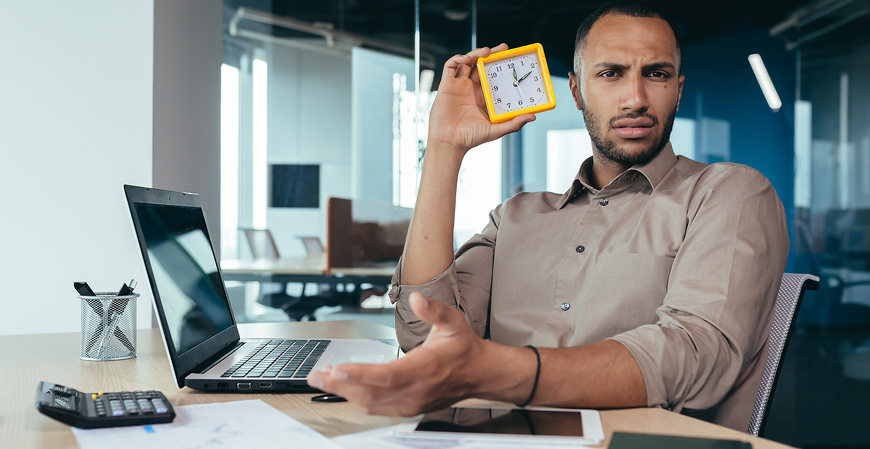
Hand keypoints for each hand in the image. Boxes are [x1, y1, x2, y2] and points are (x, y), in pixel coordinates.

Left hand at [306, 292, 488, 415]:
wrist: (479, 373)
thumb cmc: (463, 347)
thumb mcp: (453, 321)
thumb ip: (434, 310)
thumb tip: (416, 299)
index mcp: (425, 368)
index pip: (387, 375)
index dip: (360, 374)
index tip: (337, 370)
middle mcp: (416, 390)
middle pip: (372, 393)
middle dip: (341, 385)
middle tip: (317, 376)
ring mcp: (412, 403)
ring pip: (371, 403)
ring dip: (345, 393)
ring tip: (324, 381)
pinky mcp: (408, 408)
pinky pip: (378, 408)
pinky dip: (357, 399)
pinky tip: (344, 390)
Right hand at [427, 44, 535, 154]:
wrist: (449, 142)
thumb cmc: (471, 138)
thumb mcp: (496, 130)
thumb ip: (514, 123)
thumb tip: (532, 116)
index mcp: (483, 96)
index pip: (493, 75)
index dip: (500, 66)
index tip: (510, 58)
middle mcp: (471, 88)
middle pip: (481, 65)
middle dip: (491, 54)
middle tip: (503, 48)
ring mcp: (459, 85)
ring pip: (467, 62)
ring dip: (476, 53)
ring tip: (486, 51)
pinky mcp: (446, 85)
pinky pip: (450, 67)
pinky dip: (456, 58)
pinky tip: (465, 58)